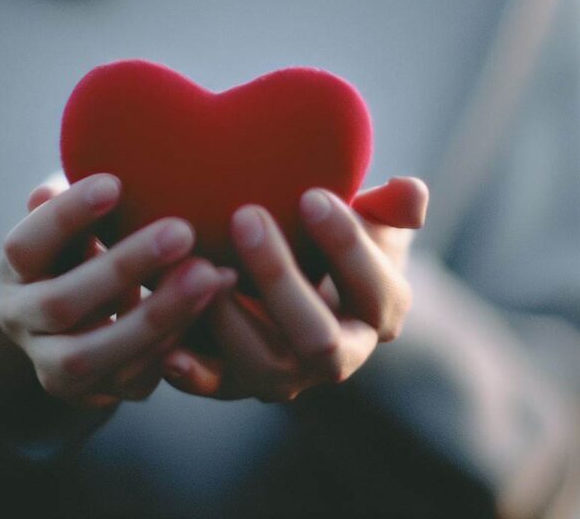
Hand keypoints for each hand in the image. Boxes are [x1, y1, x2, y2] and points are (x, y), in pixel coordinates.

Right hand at [0, 173, 236, 409]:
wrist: (74, 327)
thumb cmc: (83, 251)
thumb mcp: (72, 225)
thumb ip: (71, 208)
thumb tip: (56, 184)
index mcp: (15, 269)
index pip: (25, 244)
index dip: (67, 215)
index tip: (116, 181)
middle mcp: (23, 321)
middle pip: (63, 302)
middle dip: (124, 266)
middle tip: (183, 230)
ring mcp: (54, 366)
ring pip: (97, 354)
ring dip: (159, 314)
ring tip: (212, 274)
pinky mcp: (95, 394)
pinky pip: (135, 379)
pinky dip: (180, 342)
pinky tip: (220, 302)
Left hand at [160, 177, 427, 401]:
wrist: (303, 278)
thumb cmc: (336, 240)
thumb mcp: (372, 222)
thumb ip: (391, 210)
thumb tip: (412, 192)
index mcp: (379, 312)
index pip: (374, 287)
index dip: (346, 244)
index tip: (310, 194)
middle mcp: (339, 354)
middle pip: (318, 338)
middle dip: (281, 276)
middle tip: (245, 215)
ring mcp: (289, 374)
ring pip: (267, 369)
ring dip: (231, 320)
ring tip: (200, 265)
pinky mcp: (240, 381)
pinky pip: (217, 387)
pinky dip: (193, 372)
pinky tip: (168, 345)